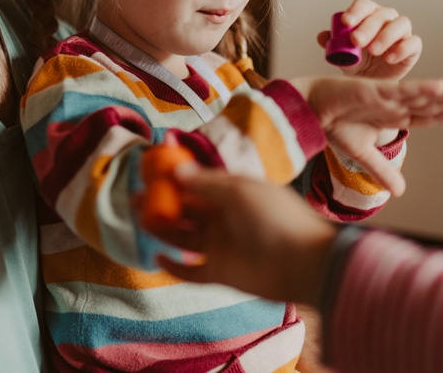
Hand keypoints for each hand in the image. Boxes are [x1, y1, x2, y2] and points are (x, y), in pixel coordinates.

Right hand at [149, 167, 335, 304]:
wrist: (305, 262)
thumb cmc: (276, 218)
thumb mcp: (239, 191)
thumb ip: (205, 182)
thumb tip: (175, 170)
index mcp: (231, 193)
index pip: (197, 182)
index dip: (174, 177)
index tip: (151, 170)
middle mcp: (223, 218)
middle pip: (185, 209)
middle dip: (161, 202)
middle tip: (137, 195)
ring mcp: (221, 245)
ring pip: (183, 236)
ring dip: (161, 228)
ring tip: (140, 217)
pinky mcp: (220, 272)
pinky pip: (190, 270)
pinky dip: (174, 267)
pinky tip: (159, 257)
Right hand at [287, 76, 442, 195]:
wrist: (307, 111)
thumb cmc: (334, 125)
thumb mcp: (362, 153)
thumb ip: (382, 170)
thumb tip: (402, 192)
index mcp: (396, 115)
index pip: (433, 113)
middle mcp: (397, 103)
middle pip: (436, 101)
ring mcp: (387, 96)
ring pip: (425, 94)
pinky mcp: (372, 91)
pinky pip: (400, 91)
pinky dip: (420, 89)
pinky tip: (441, 86)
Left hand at [318, 0, 420, 80]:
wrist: (371, 82)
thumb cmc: (357, 61)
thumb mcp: (342, 53)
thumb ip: (332, 43)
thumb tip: (321, 36)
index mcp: (368, 14)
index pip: (364, 5)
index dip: (355, 11)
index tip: (346, 22)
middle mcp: (387, 19)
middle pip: (380, 15)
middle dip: (367, 27)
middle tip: (355, 40)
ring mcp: (402, 32)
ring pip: (400, 24)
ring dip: (386, 36)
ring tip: (373, 50)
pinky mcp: (413, 47)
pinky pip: (413, 42)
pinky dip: (402, 49)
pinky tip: (390, 58)